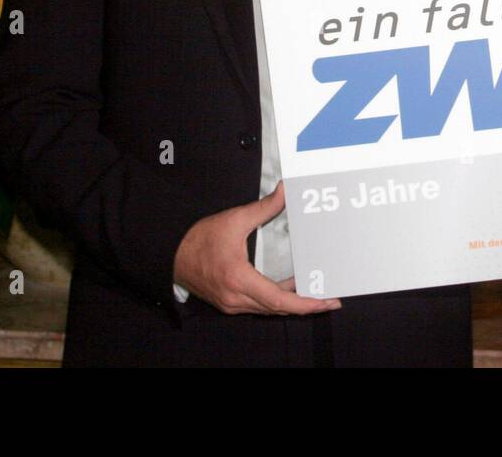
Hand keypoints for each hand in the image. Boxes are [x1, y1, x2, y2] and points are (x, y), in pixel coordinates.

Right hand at [173, 182, 341, 315]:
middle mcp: (236, 298)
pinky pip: (259, 305)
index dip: (307, 303)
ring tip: (315, 293)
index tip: (327, 301)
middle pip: (279, 309)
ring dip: (292, 303)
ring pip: (269, 309)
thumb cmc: (199, 239)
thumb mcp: (234, 219)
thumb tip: (284, 192)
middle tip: (330, 298)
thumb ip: (264, 208)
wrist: (171, 254)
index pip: (280, 300)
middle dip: (307, 305)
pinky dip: (277, 299)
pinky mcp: (229, 302)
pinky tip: (290, 288)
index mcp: (239, 280)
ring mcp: (232, 304)